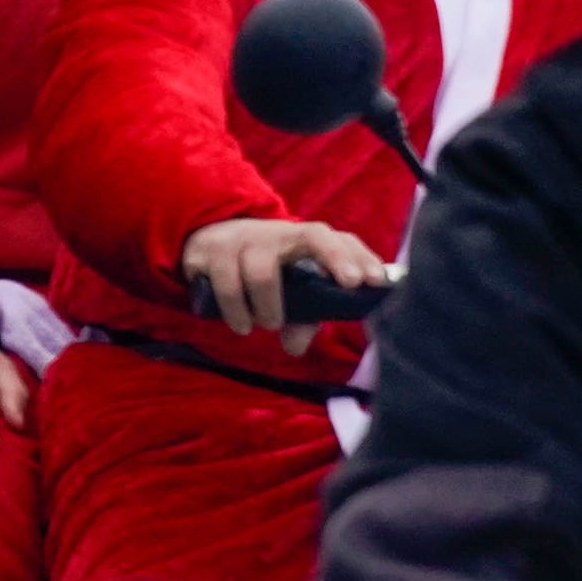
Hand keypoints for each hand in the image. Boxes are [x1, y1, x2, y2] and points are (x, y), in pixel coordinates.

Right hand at [178, 215, 387, 340]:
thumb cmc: (262, 268)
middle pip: (313, 236)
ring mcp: (243, 239)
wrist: (206, 239)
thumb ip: (302, 316)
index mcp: (302, 239)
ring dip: (269, 306)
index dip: (357, 257)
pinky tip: (241, 325)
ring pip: (262, 271)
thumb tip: (295, 346)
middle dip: (336, 259)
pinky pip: (227, 283)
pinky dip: (236, 309)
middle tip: (350, 285)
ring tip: (266, 325)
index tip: (375, 281)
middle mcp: (278, 233)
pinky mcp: (211, 251)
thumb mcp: (286, 288)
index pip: (336, 239)